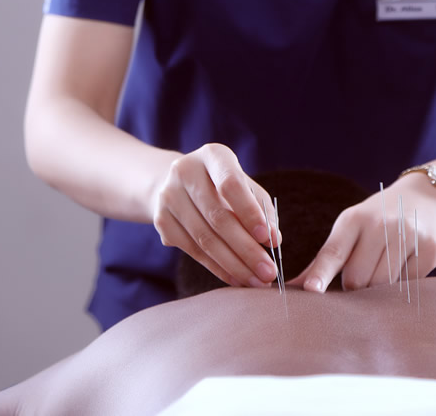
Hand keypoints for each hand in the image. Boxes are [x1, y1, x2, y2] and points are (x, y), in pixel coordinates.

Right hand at [152, 143, 279, 288]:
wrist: (177, 183)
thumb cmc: (222, 184)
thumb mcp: (245, 186)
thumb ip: (262, 209)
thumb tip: (273, 239)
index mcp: (213, 155)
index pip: (230, 183)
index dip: (249, 212)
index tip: (267, 239)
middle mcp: (185, 171)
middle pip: (217, 216)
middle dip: (246, 249)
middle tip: (268, 272)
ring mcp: (169, 196)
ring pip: (204, 238)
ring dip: (234, 265)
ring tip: (257, 280)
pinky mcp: (161, 220)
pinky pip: (192, 250)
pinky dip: (217, 268)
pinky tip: (236, 278)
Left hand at [288, 173, 435, 291]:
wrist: (425, 199)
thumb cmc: (378, 219)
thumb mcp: (351, 227)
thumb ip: (326, 258)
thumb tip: (295, 287)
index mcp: (355, 218)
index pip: (333, 251)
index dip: (321, 273)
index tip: (311, 291)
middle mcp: (381, 225)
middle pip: (356, 279)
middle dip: (355, 284)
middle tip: (363, 270)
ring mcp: (407, 236)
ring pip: (381, 286)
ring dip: (378, 288)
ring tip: (383, 266)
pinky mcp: (429, 251)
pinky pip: (407, 286)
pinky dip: (403, 283)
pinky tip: (405, 263)